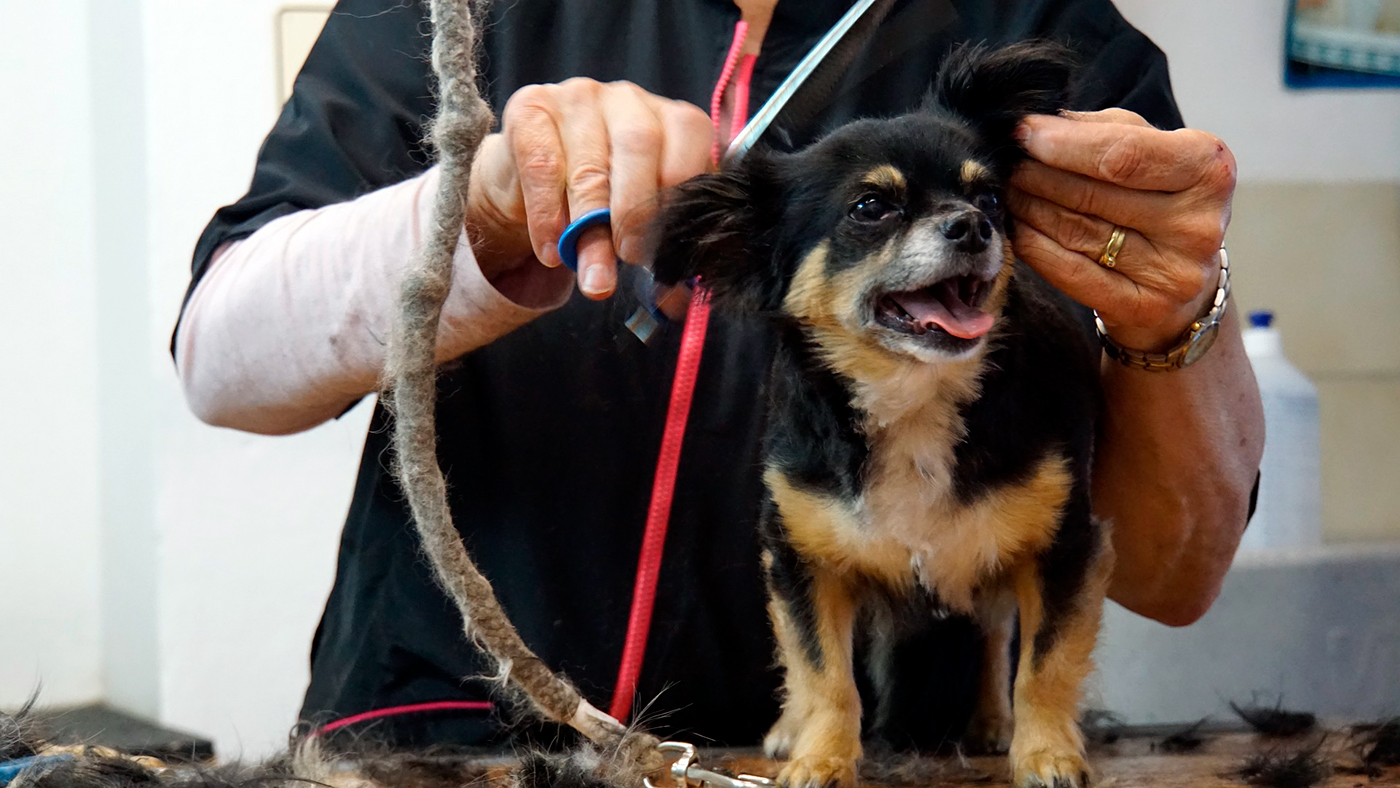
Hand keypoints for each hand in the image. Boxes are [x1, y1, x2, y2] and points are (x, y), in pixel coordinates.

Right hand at [465, 79, 712, 298]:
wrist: (532, 181)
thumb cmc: (603, 199)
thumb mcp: (642, 217)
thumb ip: (664, 245)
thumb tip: (676, 299)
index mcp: (671, 118)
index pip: (689, 144)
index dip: (677, 199)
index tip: (663, 248)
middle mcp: (629, 97)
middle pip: (639, 148)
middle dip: (636, 213)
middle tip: (630, 258)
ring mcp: (578, 96)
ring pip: (589, 166)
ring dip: (590, 232)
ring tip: (593, 278)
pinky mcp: (530, 106)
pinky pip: (542, 166)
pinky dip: (548, 217)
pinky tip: (551, 250)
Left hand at [1007, 110, 1236, 351]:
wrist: (1183, 279)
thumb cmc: (1159, 198)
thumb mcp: (1148, 150)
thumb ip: (1102, 131)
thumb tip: (1039, 122)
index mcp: (1208, 170)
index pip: (1125, 155)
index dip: (1066, 145)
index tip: (1023, 134)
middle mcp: (1199, 223)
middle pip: (1095, 194)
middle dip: (1039, 175)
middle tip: (1005, 164)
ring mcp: (1176, 272)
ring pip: (1079, 232)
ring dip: (1030, 208)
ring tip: (1005, 191)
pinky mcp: (1147, 309)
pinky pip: (1074, 273)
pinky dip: (1036, 248)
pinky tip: (1015, 229)